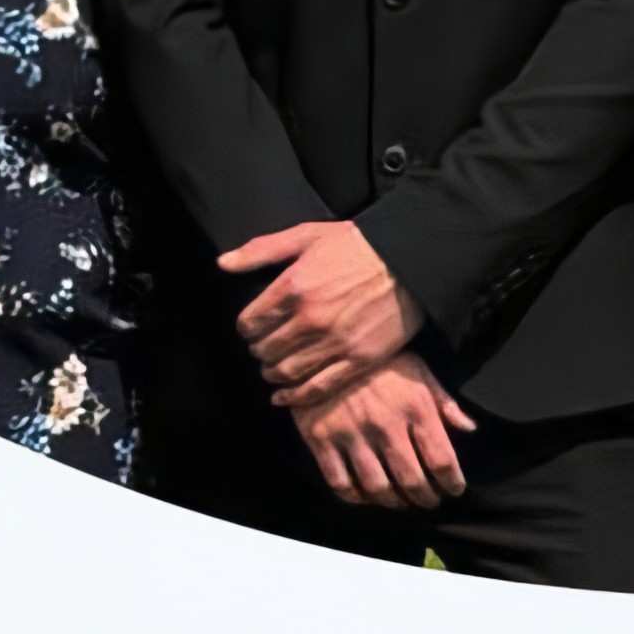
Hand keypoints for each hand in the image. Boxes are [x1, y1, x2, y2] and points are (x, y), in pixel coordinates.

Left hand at [225, 220, 425, 404]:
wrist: (411, 260)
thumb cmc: (358, 244)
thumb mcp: (307, 235)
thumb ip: (261, 250)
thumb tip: (222, 263)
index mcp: (294, 286)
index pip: (250, 322)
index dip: (246, 328)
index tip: (252, 328)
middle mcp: (311, 318)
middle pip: (266, 349)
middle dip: (259, 351)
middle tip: (263, 349)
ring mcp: (335, 342)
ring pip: (286, 371)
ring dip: (273, 374)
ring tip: (274, 369)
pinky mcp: (358, 360)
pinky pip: (317, 388)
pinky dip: (295, 397)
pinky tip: (284, 397)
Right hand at [286, 353, 477, 509]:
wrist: (325, 343)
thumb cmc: (381, 360)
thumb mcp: (418, 369)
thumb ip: (444, 402)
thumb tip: (470, 429)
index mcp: (414, 406)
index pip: (441, 459)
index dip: (452, 483)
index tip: (455, 490)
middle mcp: (385, 423)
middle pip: (412, 480)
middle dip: (426, 499)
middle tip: (431, 502)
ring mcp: (351, 433)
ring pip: (377, 488)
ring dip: (394, 503)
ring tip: (402, 503)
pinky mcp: (321, 439)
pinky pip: (340, 483)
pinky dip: (356, 498)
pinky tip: (367, 496)